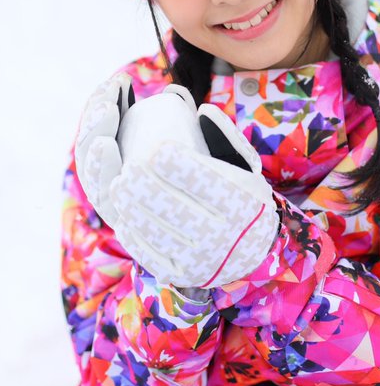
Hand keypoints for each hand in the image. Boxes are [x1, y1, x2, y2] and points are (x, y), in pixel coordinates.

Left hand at [75, 75, 278, 286]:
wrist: (255, 250)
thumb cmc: (242, 195)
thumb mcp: (245, 166)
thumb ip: (224, 135)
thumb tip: (200, 110)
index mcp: (241, 203)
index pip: (199, 178)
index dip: (173, 161)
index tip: (157, 147)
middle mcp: (223, 235)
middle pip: (169, 204)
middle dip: (141, 182)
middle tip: (129, 165)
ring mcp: (200, 261)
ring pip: (152, 230)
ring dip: (129, 205)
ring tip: (119, 184)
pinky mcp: (180, 275)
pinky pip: (147, 253)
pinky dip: (132, 232)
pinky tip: (124, 214)